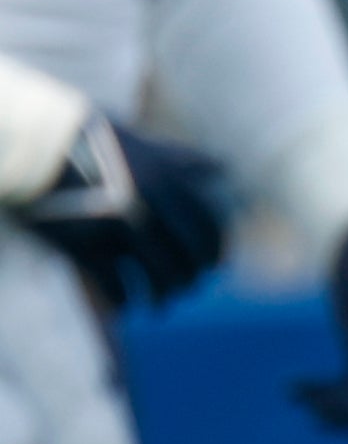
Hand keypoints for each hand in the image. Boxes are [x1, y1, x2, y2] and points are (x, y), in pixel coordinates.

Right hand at [20, 118, 229, 309]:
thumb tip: (223, 167)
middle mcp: (149, 208)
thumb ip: (178, 158)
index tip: (212, 265)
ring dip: (161, 297)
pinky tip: (125, 306)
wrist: (28, 142)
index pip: (209, 230)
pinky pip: (117, 288)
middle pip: (188, 262)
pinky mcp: (86, 247)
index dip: (215, 252)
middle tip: (183, 286)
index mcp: (164, 181)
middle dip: (189, 279)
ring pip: (159, 280)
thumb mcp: (133, 140)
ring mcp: (119, 230)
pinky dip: (125, 301)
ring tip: (157, 303)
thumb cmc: (79, 137)